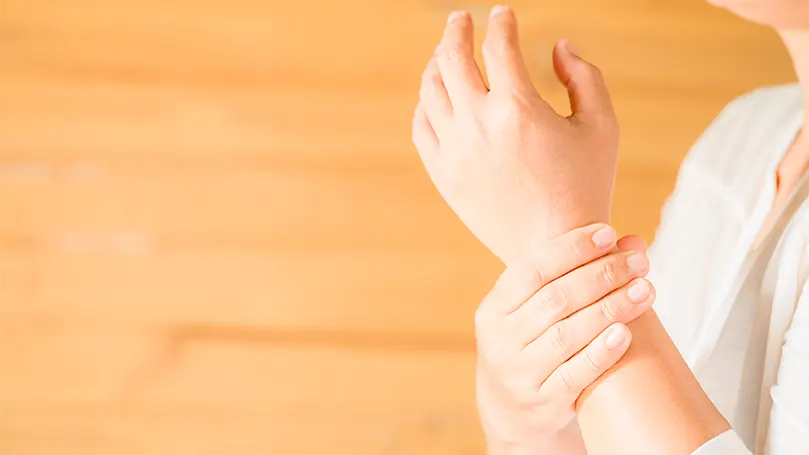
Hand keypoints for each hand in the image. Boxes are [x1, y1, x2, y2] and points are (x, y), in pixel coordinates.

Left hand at [413, 6, 619, 263]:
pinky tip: (437, 96)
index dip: (501, 22)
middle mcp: (478, 125)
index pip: (499, 46)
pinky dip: (426, 104)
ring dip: (437, 63)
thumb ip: (584, 76)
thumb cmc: (586, 186)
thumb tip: (557, 46)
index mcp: (518, 109)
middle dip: (457, 30)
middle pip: (452, 58)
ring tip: (445, 54)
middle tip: (461, 20)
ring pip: (430, 90)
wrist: (554, 250)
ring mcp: (454, 151)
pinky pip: (421, 126)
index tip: (503, 14)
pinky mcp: (442, 174)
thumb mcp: (602, 126)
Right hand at [474, 224, 653, 452]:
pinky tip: (626, 332)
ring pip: (568, 334)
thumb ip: (572, 276)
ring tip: (646, 290)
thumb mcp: (532, 311)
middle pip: (555, 299)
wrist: (511, 411)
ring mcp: (518, 373)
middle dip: (602, 275)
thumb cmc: (531, 345)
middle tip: (640, 262)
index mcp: (493, 308)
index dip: (571, 249)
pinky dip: (601, 351)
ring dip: (611, 308)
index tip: (608, 233)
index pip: (531, 269)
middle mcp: (500, 339)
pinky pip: (575, 374)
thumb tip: (634, 241)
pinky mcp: (541, 402)